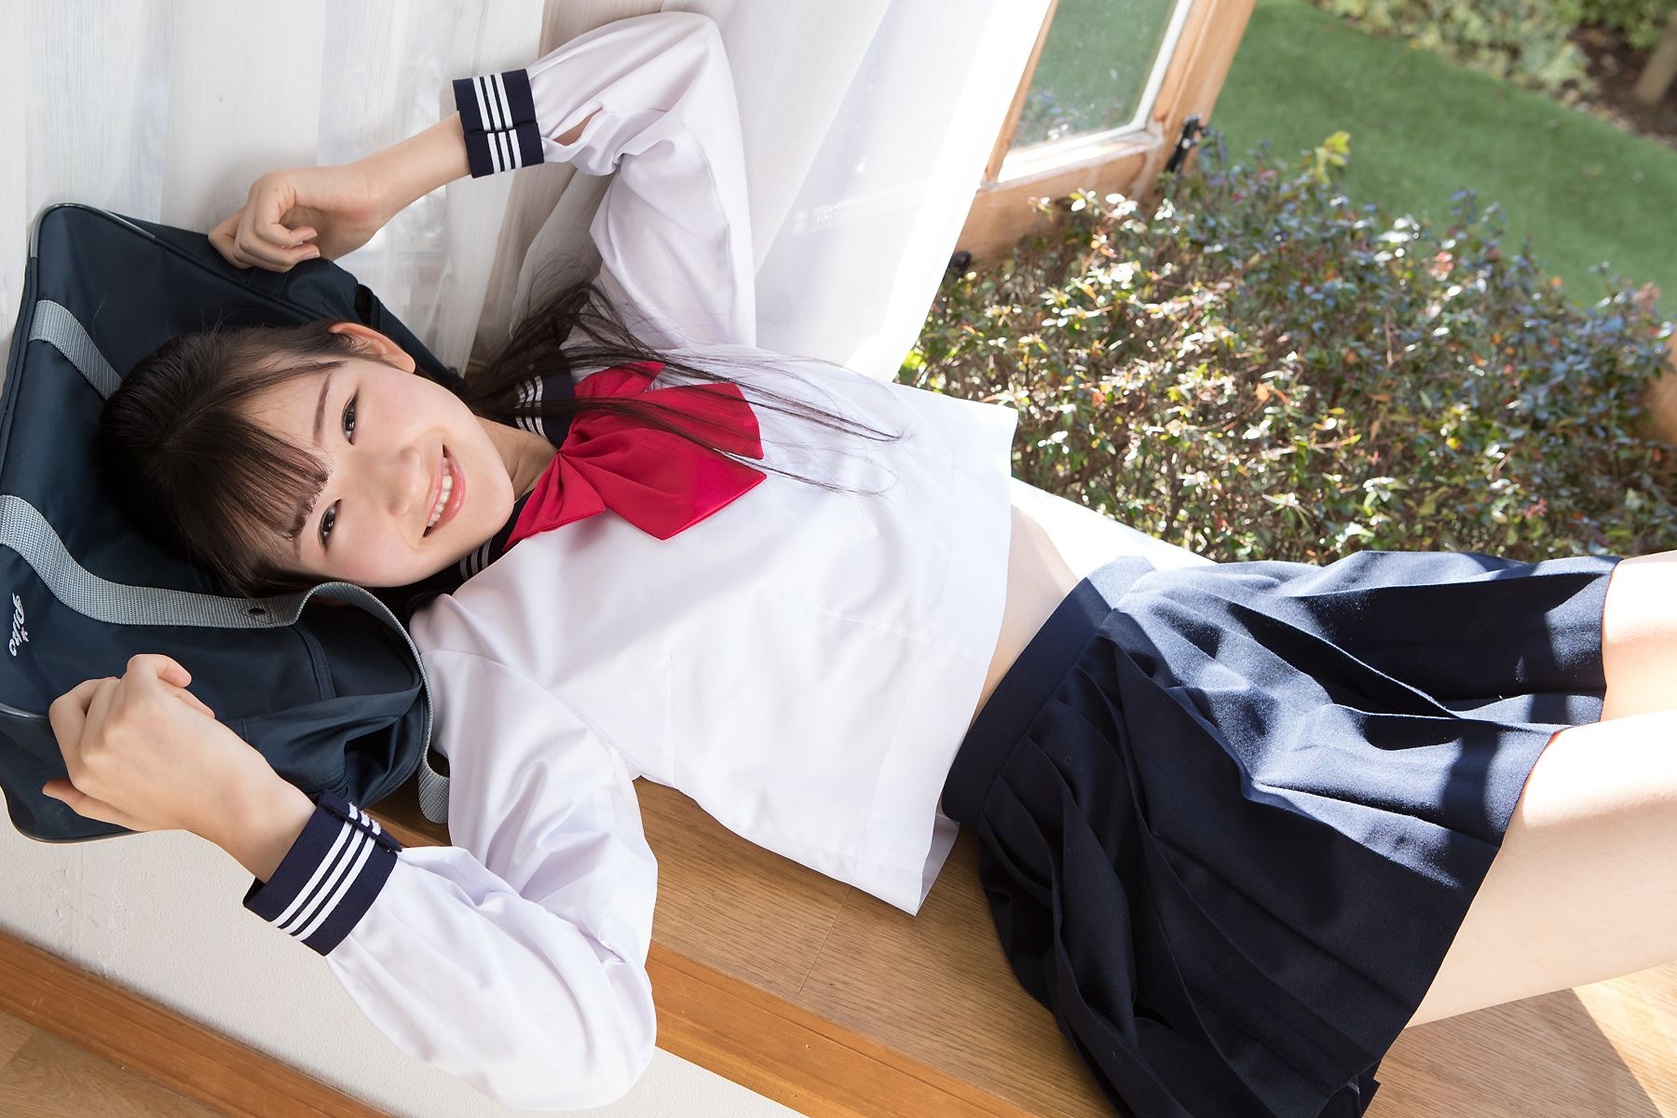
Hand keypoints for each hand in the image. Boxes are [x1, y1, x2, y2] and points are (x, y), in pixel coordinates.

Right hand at [46, 655, 313, 878]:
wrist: (232, 803)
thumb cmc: (191, 806)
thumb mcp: (125, 815)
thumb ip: (84, 801)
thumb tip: (51, 787)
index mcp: (81, 772)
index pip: (62, 713)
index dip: (92, 699)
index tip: (123, 702)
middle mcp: (90, 747)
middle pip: (99, 690)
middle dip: (132, 695)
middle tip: (170, 716)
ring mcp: (114, 724)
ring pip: (127, 680)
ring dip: (163, 691)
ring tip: (189, 720)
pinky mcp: (144, 704)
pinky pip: (141, 665)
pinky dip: (162, 665)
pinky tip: (184, 679)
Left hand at [211, 162, 392, 271]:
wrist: (374, 200)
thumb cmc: (350, 223)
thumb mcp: (306, 252)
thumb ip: (281, 259)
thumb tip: (259, 280)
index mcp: (261, 212)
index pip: (221, 241)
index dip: (245, 264)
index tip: (285, 263)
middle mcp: (256, 198)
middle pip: (234, 249)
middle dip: (272, 265)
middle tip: (305, 257)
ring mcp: (263, 190)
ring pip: (246, 243)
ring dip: (283, 256)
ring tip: (311, 248)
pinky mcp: (275, 186)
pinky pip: (263, 230)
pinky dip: (288, 243)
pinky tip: (311, 235)